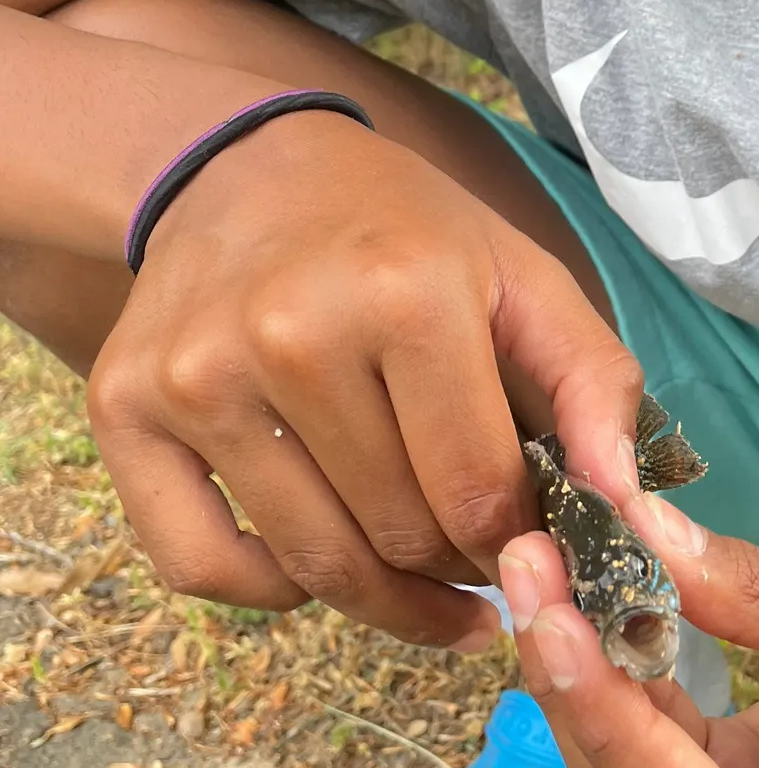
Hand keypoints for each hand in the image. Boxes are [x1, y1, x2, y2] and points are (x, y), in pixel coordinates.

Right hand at [87, 111, 642, 647]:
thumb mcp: (524, 278)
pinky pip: (202, 566)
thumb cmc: (405, 231)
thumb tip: (624, 504)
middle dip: (461, 568)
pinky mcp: (125, 411)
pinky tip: (327, 566)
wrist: (244, 170)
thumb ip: (596, 383)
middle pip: (400, 534)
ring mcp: (197, 377)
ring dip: (386, 598)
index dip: (521, 546)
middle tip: (485, 561)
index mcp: (407, 295)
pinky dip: (277, 590)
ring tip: (429, 586)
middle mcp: (291, 335)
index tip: (538, 550)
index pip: (478, 491)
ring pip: (313, 563)